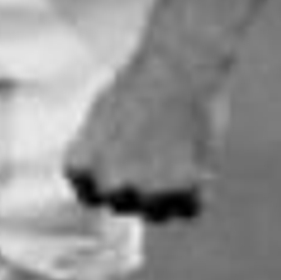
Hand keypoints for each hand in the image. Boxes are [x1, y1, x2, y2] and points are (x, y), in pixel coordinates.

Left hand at [64, 45, 230, 223]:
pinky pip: (191, 210)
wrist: (179, 64)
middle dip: (137, 188)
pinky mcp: (185, 188)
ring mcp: (147, 190)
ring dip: (169, 195)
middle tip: (157, 155)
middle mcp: (108, 183)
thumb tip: (102, 180)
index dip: (109, 179)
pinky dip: (199, 193)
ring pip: (157, 214)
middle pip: (120, 205)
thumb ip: (96, 154)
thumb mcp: (99, 116)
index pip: (88, 193)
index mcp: (80, 165)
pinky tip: (200, 167)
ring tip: (179, 159)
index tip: (125, 162)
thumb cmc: (140, 82)